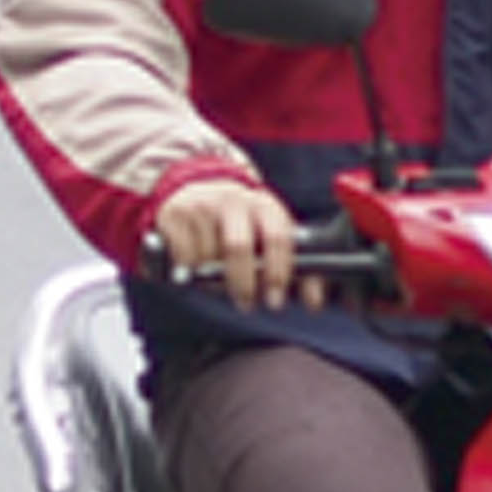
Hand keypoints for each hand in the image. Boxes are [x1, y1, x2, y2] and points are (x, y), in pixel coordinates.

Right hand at [151, 171, 301, 310]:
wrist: (197, 189)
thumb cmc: (243, 223)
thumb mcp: (268, 233)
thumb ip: (291, 266)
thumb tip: (315, 303)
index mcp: (265, 206)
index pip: (277, 239)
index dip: (278, 272)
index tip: (275, 299)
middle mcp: (235, 201)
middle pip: (238, 247)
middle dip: (243, 283)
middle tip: (246, 303)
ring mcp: (203, 205)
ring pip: (208, 256)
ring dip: (212, 278)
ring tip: (217, 277)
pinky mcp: (177, 214)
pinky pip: (184, 256)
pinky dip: (190, 270)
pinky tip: (195, 267)